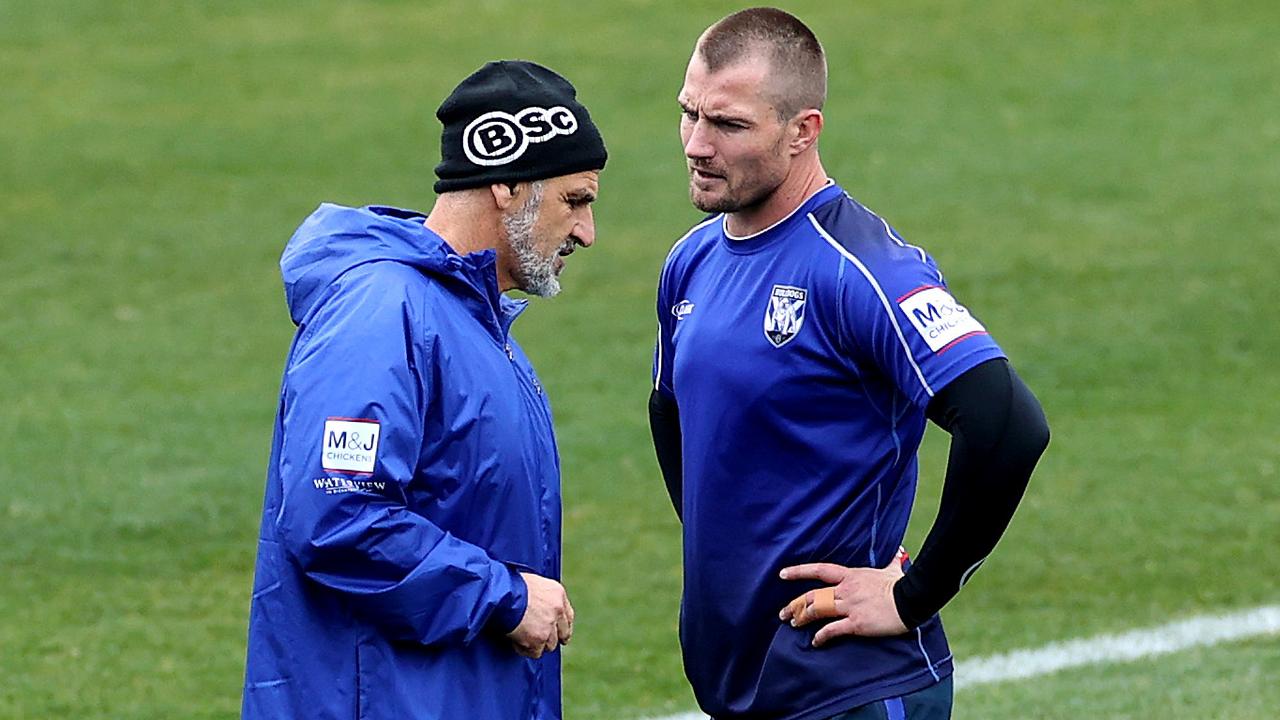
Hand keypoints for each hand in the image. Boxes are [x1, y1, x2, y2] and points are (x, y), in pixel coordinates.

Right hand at [507, 572, 574, 658]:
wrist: (501, 593)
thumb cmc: (509, 585)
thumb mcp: (532, 584)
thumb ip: (541, 598)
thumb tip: (539, 609)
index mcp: (558, 594)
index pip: (568, 616)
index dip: (562, 627)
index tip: (559, 634)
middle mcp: (558, 610)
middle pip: (563, 633)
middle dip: (552, 638)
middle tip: (541, 641)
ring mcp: (549, 625)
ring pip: (549, 645)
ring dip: (537, 644)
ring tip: (522, 638)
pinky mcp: (538, 639)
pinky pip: (535, 652)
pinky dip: (525, 650)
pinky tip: (516, 642)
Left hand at [778, 549, 908, 645]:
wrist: (912, 600)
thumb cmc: (902, 585)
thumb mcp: (892, 570)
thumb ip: (891, 561)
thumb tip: (898, 552)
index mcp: (851, 575)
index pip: (820, 570)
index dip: (799, 571)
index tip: (783, 574)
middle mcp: (845, 590)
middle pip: (813, 595)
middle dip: (795, 604)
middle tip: (783, 613)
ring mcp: (849, 606)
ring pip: (818, 610)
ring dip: (803, 618)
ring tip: (794, 624)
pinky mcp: (856, 623)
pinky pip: (833, 630)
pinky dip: (821, 637)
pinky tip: (815, 642)